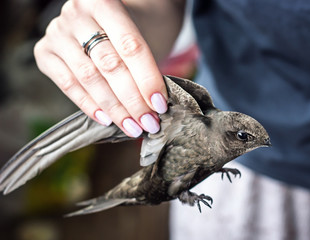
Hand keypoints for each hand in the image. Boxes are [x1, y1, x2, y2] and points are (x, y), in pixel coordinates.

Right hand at [34, 0, 167, 136]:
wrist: (102, 19)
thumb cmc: (127, 30)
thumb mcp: (141, 34)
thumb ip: (144, 64)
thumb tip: (153, 106)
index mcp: (104, 1)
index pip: (130, 46)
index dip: (147, 78)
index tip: (160, 104)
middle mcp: (76, 13)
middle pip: (109, 64)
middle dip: (132, 99)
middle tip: (149, 122)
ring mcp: (57, 33)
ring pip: (89, 78)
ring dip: (114, 108)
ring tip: (132, 126)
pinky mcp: (44, 52)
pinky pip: (68, 85)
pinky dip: (89, 105)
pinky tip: (107, 120)